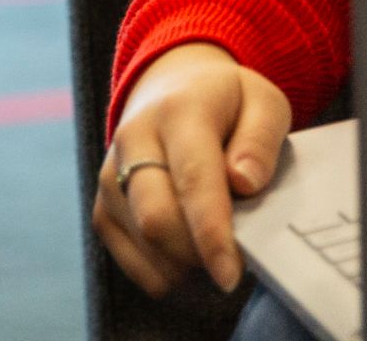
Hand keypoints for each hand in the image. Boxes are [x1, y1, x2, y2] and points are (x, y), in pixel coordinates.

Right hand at [93, 42, 293, 295]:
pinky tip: (193, 248)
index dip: (211, 233)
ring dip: (191, 266)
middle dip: (201, 256)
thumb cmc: (226, 103)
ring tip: (217, 239)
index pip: (192, 179)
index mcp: (178, 111)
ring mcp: (109, 179)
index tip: (230, 276)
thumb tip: (245, 183)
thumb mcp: (263, 103)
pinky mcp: (102, 211)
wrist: (170, 89)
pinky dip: (172, 273)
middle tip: (240, 257)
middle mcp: (132, 142)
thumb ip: (260, 141)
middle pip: (156, 221)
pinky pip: (138, 268)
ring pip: (148, 251)